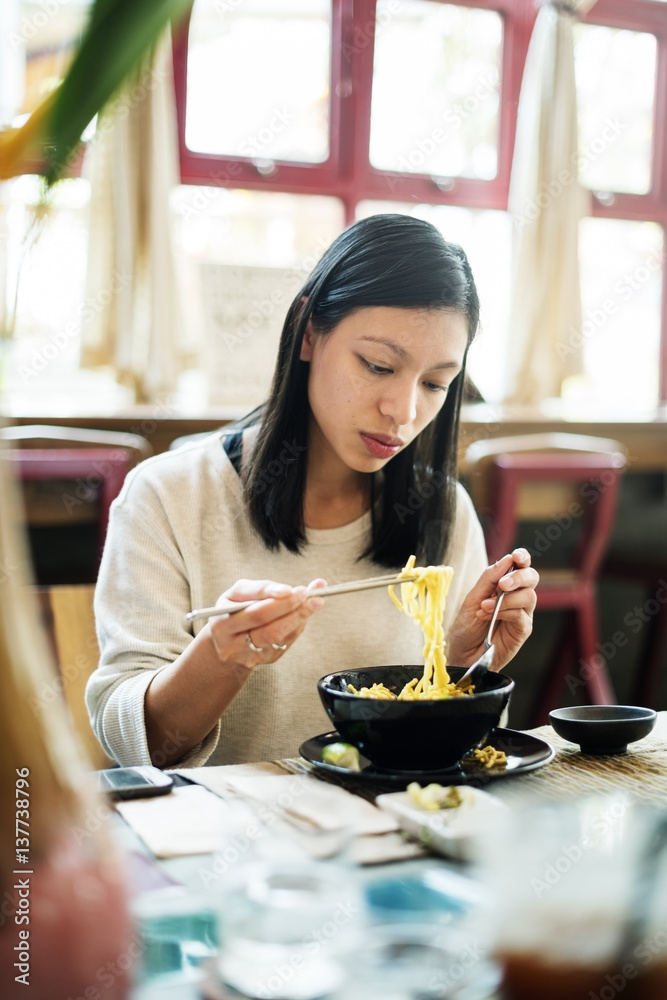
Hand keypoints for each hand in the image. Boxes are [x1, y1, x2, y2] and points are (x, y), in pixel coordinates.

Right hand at [208, 577, 326, 670]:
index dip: (271, 599)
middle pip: (266, 625)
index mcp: (222, 622)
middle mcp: (234, 643)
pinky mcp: (266, 659)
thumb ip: (260, 589)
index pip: (251, 611)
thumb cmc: (232, 612)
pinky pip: (286, 641)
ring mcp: (250, 654)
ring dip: (299, 617)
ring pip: (278, 636)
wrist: (225, 645)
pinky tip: (305, 614)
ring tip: (315, 602)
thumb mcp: (236, 596)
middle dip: (290, 607)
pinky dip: (297, 625)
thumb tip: (290, 589)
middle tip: (308, 593)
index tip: (289, 589)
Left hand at [447, 548, 537, 670]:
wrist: (461, 654)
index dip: (522, 558)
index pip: (520, 566)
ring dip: (507, 599)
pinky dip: (505, 612)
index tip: (517, 557)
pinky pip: (521, 616)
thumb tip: (507, 559)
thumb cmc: (466, 627)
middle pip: (531, 578)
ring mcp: (522, 614)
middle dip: (519, 577)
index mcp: (505, 585)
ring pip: (529, 596)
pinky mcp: (522, 630)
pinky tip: (489, 616)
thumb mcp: (472, 598)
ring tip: (485, 606)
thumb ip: (489, 579)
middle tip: (503, 584)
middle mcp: (517, 597)